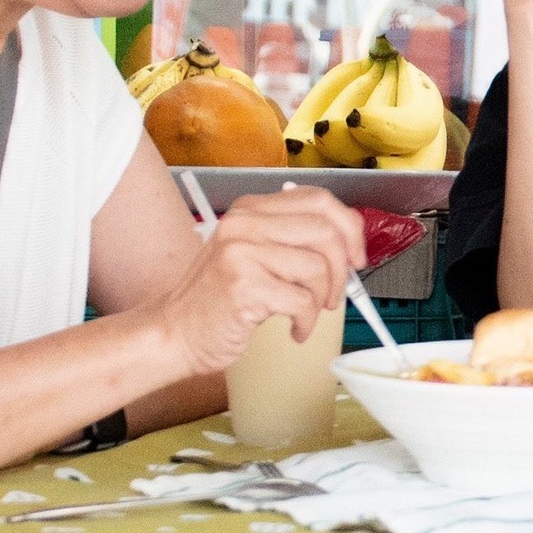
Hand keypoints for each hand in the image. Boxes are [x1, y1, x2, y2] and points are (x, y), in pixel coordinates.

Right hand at [147, 184, 360, 375]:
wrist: (176, 333)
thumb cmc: (218, 299)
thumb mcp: (253, 254)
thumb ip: (293, 240)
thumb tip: (350, 244)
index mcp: (251, 208)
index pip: (319, 200)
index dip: (350, 228)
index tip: (357, 257)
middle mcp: (245, 223)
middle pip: (325, 230)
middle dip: (342, 269)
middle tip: (333, 294)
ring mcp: (242, 251)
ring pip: (317, 266)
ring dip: (322, 299)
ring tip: (305, 314)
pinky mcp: (244, 285)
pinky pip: (302, 300)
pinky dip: (306, 321)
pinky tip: (294, 329)